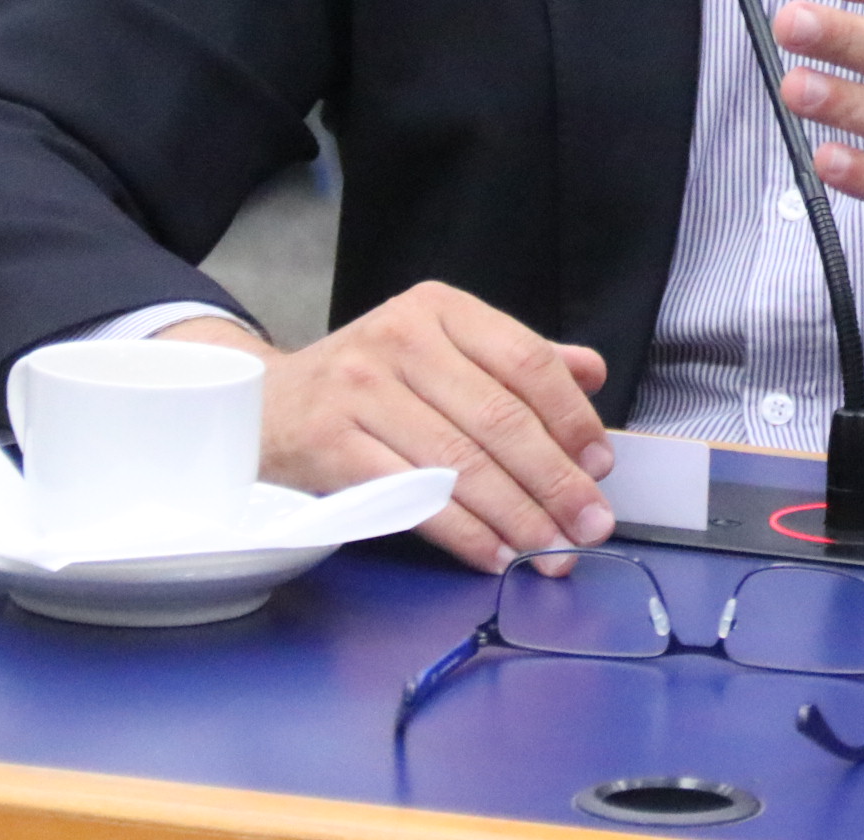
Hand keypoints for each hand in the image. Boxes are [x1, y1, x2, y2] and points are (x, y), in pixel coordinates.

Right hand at [158, 283, 615, 571]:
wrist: (263, 408)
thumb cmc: (366, 384)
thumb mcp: (439, 351)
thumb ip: (513, 362)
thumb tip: (591, 373)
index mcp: (438, 310)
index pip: (525, 360)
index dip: (571, 418)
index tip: (601, 464)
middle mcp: (400, 340)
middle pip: (499, 418)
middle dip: (556, 481)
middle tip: (590, 524)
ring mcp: (360, 391)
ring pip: (460, 463)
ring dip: (517, 517)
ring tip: (552, 550)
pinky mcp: (330, 445)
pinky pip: (414, 497)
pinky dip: (463, 533)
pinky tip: (495, 554)